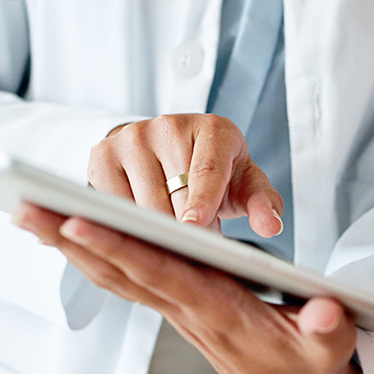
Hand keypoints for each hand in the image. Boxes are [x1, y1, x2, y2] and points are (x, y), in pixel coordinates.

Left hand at [15, 205, 366, 373]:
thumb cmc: (314, 366)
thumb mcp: (331, 352)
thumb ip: (330, 331)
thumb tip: (324, 313)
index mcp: (220, 313)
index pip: (161, 275)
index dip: (119, 250)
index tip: (78, 223)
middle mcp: (187, 309)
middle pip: (118, 270)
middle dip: (71, 240)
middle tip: (23, 207)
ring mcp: (176, 308)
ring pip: (112, 273)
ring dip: (68, 245)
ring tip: (26, 212)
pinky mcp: (176, 303)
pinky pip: (124, 276)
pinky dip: (90, 254)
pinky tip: (62, 233)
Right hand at [89, 113, 284, 233]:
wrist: (170, 153)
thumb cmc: (216, 174)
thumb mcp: (245, 186)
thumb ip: (264, 204)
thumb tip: (271, 225)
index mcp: (213, 130)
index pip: (207, 169)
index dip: (202, 199)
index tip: (195, 226)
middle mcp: (169, 126)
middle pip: (173, 193)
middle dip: (185, 230)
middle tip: (195, 246)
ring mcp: (132, 137)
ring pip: (141, 202)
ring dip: (157, 231)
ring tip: (172, 236)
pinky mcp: (102, 155)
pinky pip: (112, 203)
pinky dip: (126, 224)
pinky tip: (140, 228)